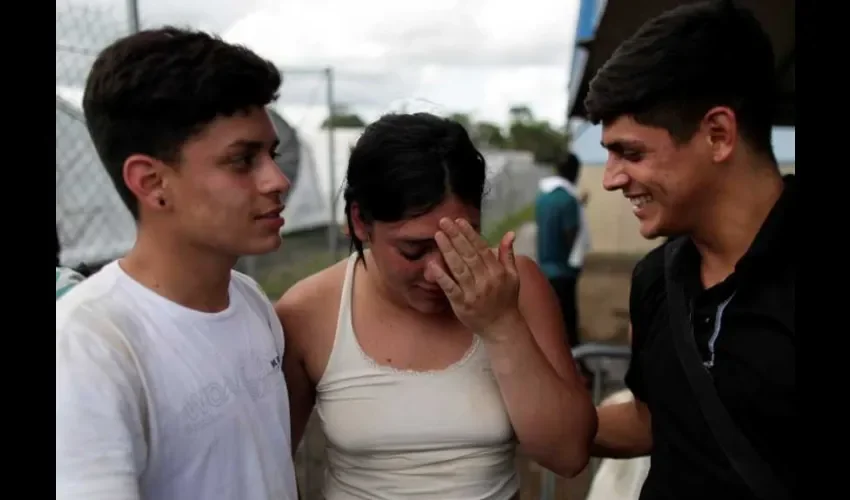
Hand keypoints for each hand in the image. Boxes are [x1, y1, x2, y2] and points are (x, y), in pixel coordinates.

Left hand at [427, 217, 520, 334]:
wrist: (501, 327)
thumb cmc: (506, 299)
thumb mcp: (513, 276)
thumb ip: (508, 254)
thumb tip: (510, 233)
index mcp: (497, 271)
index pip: (481, 248)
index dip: (469, 234)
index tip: (459, 220)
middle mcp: (486, 280)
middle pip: (468, 255)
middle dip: (456, 236)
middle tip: (443, 221)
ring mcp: (473, 292)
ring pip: (459, 268)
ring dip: (448, 250)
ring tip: (438, 235)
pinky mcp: (461, 304)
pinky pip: (450, 287)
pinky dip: (441, 276)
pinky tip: (432, 264)